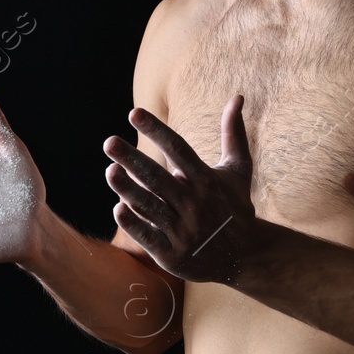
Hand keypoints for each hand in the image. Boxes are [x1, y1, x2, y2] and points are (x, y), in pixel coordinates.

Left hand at [104, 94, 254, 281]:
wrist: (244, 257)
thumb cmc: (235, 207)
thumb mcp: (239, 171)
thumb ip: (234, 134)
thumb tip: (238, 96)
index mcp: (205, 180)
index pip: (178, 149)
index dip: (157, 130)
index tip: (134, 113)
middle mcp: (193, 203)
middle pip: (158, 178)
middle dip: (133, 160)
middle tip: (109, 142)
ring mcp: (183, 230)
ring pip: (150, 206)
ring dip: (128, 189)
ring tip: (110, 170)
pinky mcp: (173, 254)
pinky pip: (149, 237)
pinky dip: (134, 225)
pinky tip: (117, 209)